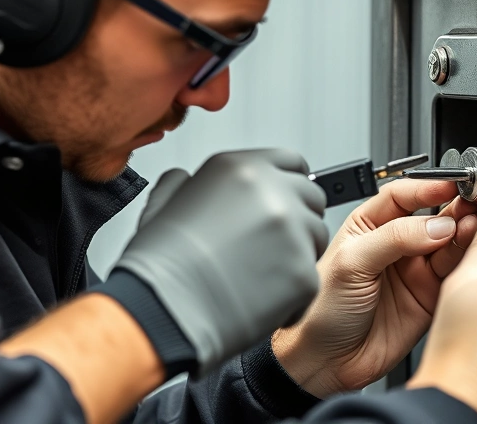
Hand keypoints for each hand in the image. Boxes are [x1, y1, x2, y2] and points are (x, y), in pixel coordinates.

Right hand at [114, 149, 328, 374]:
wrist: (164, 313)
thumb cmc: (160, 268)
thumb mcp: (162, 205)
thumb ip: (184, 184)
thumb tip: (186, 180)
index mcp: (241, 169)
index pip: (291, 163)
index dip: (290, 184)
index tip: (286, 200)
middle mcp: (272, 192)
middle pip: (311, 197)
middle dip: (298, 219)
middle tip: (270, 246)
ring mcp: (292, 231)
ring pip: (317, 237)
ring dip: (298, 254)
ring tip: (260, 276)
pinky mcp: (304, 272)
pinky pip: (311, 279)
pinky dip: (292, 294)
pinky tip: (260, 301)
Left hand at [273, 179, 476, 396]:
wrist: (326, 361)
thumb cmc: (321, 310)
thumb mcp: (352, 263)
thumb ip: (394, 238)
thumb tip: (436, 224)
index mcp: (370, 225)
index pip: (404, 195)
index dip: (430, 187)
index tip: (453, 184)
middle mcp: (397, 244)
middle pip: (435, 215)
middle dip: (457, 206)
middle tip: (476, 202)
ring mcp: (416, 270)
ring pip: (451, 242)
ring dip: (467, 231)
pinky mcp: (431, 296)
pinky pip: (457, 272)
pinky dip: (469, 260)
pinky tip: (476, 249)